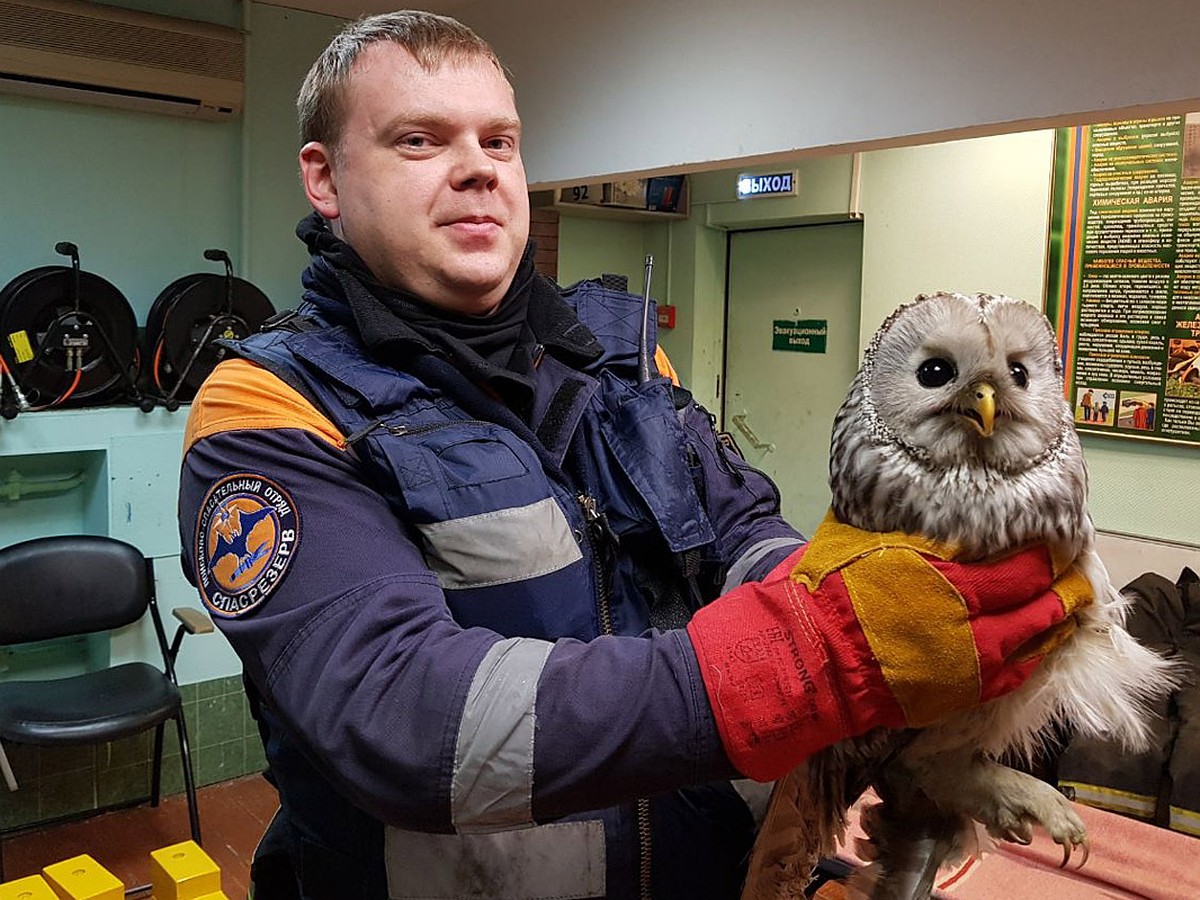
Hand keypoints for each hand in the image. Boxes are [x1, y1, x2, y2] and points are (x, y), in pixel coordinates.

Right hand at [687, 519, 1091, 780]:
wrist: (805, 659)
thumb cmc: (823, 592)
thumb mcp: (856, 538)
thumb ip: (896, 523)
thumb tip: (912, 496)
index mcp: (942, 578)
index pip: (1018, 566)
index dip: (1044, 554)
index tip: (1054, 540)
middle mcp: (966, 621)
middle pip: (1038, 603)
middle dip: (1063, 587)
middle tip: (1075, 571)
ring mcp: (967, 663)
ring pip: (1034, 641)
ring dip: (1057, 622)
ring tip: (1070, 606)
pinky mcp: (958, 694)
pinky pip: (1014, 675)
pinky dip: (1033, 657)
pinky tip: (1041, 645)